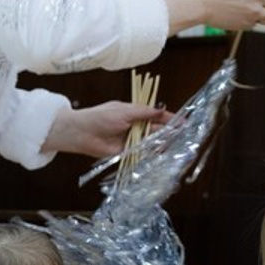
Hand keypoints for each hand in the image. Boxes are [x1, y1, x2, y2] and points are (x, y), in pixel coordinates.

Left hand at [42, 100, 170, 158]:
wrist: (82, 133)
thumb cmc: (101, 117)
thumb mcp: (125, 111)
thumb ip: (144, 113)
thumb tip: (161, 110)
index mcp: (134, 113)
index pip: (156, 115)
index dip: (169, 118)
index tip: (182, 122)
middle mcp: (134, 126)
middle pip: (155, 129)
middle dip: (168, 132)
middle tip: (182, 135)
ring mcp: (131, 140)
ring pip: (150, 142)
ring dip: (161, 143)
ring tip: (175, 143)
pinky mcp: (126, 152)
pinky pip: (141, 153)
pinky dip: (150, 153)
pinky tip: (161, 153)